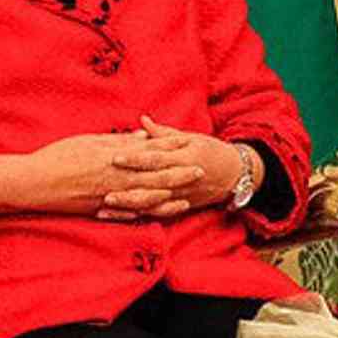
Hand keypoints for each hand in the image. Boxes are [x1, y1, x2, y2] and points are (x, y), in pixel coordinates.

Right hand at [0, 132, 201, 219]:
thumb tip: (142, 136)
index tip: (190, 147)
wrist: (33, 182)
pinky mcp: (99, 212)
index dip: (171, 151)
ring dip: (168, 198)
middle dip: (178, 174)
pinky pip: (128, 215)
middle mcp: (116, 178)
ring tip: (187, 198)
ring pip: (145, 199)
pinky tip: (157, 217)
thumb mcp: (91, 141)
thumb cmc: (59, 155)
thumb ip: (118, 141)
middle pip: (154, 177)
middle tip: (200, 172)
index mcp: (114, 156)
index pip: (150, 153)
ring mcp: (108, 198)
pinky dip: (145, 215)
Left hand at [99, 116, 260, 221]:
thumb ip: (163, 133)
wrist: (235, 174)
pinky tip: (119, 217)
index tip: (115, 156)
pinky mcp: (179, 208)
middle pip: (150, 184)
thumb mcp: (190, 137)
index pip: (155, 158)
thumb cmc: (210, 150)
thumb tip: (142, 120)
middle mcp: (181, 179)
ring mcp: (180, 196)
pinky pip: (155, 215)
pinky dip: (137, 216)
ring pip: (150, 204)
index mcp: (183, 157)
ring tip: (104, 206)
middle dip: (126, 187)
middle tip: (103, 188)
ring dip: (128, 207)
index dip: (135, 158)